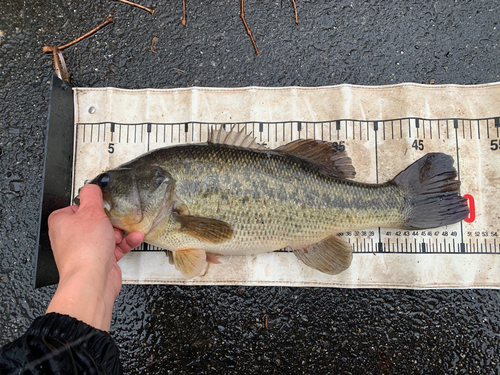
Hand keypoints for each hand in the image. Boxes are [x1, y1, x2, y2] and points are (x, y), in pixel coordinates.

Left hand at [46, 184, 143, 330]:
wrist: (92, 281)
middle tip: (117, 217)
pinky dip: (126, 242)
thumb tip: (92, 187)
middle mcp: (71, 237)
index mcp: (62, 222)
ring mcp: (86, 250)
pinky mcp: (100, 261)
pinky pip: (115, 247)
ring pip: (107, 234)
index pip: (78, 206)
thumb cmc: (85, 250)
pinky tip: (135, 237)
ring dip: (120, 231)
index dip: (93, 205)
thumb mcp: (91, 212)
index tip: (104, 204)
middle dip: (111, 220)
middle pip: (95, 220)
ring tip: (128, 228)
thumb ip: (92, 195)